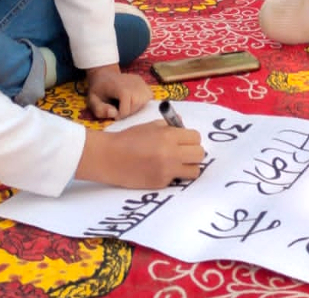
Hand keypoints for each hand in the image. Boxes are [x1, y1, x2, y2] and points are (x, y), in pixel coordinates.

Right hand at [76, 121, 204, 188]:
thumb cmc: (128, 139)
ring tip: (176, 164)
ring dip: (188, 167)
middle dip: (193, 153)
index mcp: (168, 135)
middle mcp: (171, 153)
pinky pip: (177, 179)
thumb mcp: (149, 126)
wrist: (109, 158)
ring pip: (194, 171)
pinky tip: (160, 170)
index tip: (184, 141)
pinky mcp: (161, 183)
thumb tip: (183, 124)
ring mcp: (166, 170)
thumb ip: (169, 125)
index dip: (191, 139)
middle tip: (184, 153)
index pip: (196, 137)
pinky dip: (172, 175)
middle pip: (200, 154)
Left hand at [85, 65, 151, 120]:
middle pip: (136, 106)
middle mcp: (133, 83)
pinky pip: (149, 98)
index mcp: (119, 86)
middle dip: (128, 112)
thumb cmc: (98, 90)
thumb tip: (114, 113)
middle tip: (119, 110)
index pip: (127, 107)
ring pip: (144, 103)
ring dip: (135, 108)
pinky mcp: (145, 84)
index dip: (120, 115)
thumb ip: (100, 110)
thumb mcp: (92, 101)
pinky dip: (142, 103)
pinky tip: (133, 102)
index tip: (114, 114)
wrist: (105, 76)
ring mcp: (141, 82)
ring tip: (125, 106)